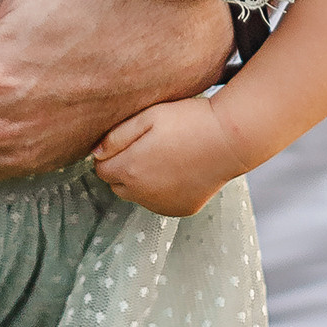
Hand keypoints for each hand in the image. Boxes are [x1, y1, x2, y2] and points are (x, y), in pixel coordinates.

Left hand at [92, 97, 247, 216]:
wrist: (231, 139)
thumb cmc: (188, 120)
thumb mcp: (148, 116)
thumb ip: (115, 136)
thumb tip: (95, 153)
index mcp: (129, 170)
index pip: (101, 169)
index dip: (110, 153)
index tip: (128, 139)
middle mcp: (142, 195)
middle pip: (117, 185)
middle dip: (123, 168)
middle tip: (146, 146)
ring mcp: (163, 206)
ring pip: (138, 196)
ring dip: (142, 181)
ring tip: (165, 156)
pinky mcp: (182, 209)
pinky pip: (161, 203)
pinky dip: (163, 191)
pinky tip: (179, 170)